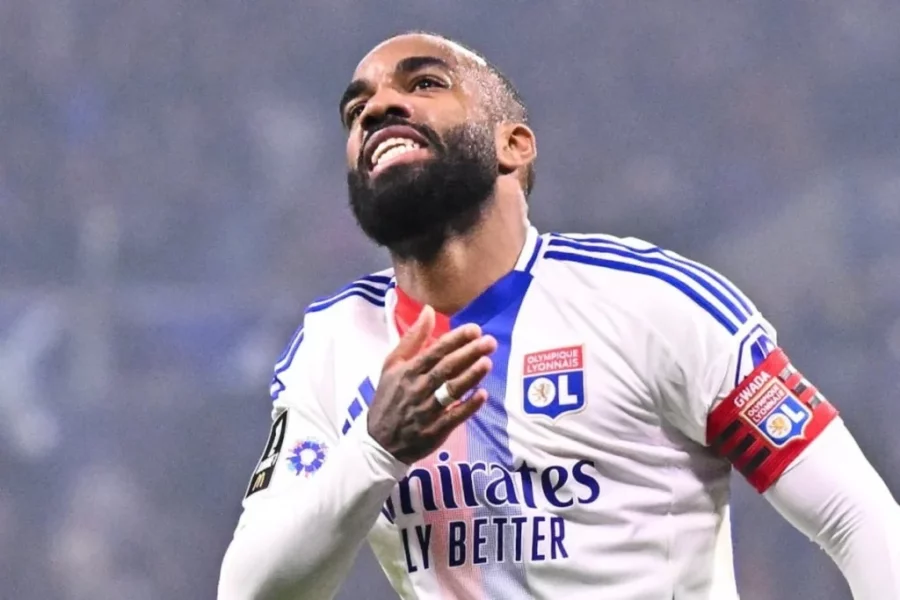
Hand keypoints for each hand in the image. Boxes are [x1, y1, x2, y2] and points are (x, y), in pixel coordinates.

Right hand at [367, 305, 496, 464]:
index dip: (455, 340)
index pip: (434, 352)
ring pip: (450, 391)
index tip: (475, 329)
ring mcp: (426, 411)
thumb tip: (428, 310)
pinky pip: (454, 418)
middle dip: (468, 353)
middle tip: (489, 341)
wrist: (379, 442)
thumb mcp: (392, 365)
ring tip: (487, 362)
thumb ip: (412, 338)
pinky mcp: (434, 431)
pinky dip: (468, 407)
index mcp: (408, 372)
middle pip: (446, 369)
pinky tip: (482, 395)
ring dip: (470, 376)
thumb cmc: (388, 398)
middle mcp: (417, 389)